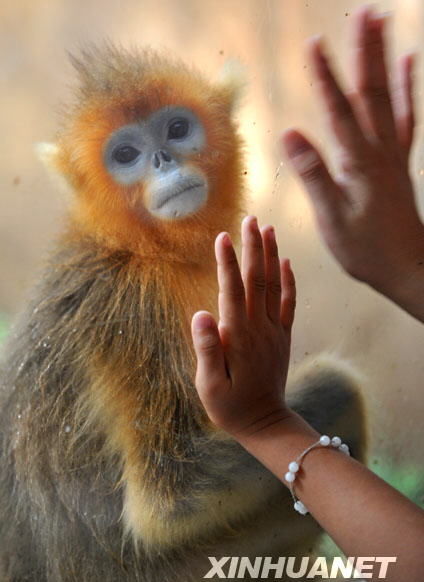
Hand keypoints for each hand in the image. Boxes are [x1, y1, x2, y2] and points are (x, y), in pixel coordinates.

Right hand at [191, 215, 295, 438]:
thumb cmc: (230, 407)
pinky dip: (289, 281)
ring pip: (275, 286)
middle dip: (253, 247)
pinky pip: (289, 304)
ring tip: (268, 228)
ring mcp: (275, 330)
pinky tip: (286, 262)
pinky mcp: (283, 336)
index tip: (223, 237)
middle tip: (250, 218)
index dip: (227, 262)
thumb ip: (206, 349)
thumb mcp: (209, 385)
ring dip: (272, 255)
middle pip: (257, 279)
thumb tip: (200, 314)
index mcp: (239, 336)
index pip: (232, 290)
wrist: (266, 423)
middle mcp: (260, 327)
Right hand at [282, 7, 423, 302]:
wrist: (408, 267)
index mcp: (358, 164)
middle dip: (365, 51)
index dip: (325, 77)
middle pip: (371, 93)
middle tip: (364, 13)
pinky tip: (407, 64)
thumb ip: (313, 174)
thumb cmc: (366, 249)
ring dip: (384, 60)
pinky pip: (406, 119)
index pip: (338, 112)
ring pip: (389, 98)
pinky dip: (407, 89)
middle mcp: (380, 151)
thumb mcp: (332, 218)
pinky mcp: (399, 163)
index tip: (314, 44)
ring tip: (381, 24)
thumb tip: (290, 133)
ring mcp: (393, 154)